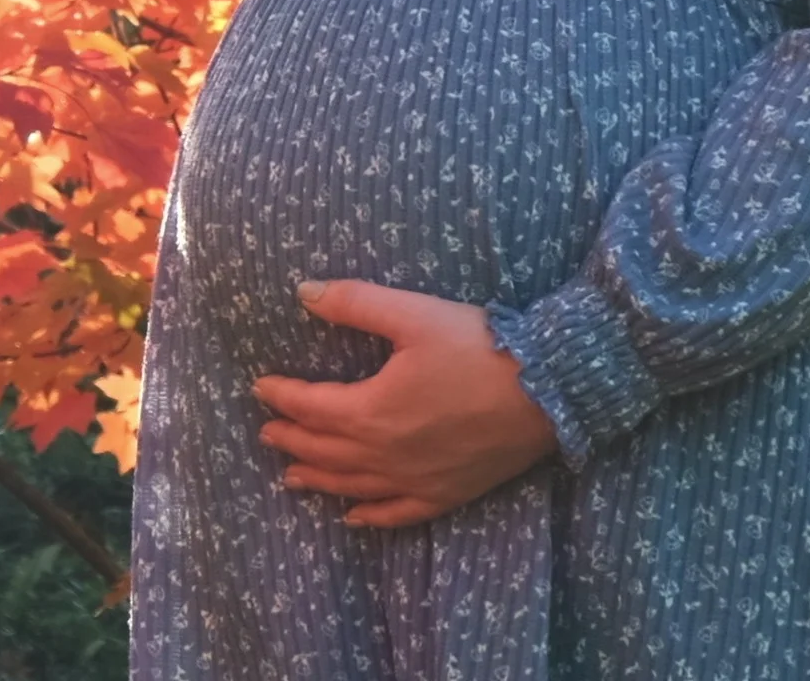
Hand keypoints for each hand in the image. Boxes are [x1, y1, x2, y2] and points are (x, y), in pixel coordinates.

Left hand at [252, 279, 560, 528]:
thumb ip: (354, 303)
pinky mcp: (446, 494)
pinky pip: (397, 514)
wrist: (549, 390)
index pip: (311, 407)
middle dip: (291, 440)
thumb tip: (303, 293)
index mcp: (371, 411)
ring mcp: (415, 481)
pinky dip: (370, 515)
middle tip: (267, 434)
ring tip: (292, 478)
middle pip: (324, 451)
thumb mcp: (413, 314)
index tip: (261, 388)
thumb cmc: (479, 347)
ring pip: (352, 487)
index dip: (282, 397)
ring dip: (318, 480)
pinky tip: (354, 517)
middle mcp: (385, 455)